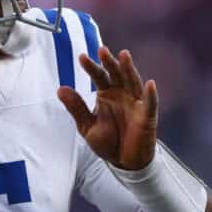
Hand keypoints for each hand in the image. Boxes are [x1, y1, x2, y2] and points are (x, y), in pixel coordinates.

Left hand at [57, 47, 158, 169]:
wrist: (124, 161)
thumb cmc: (107, 141)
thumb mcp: (87, 126)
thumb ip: (76, 108)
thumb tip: (60, 89)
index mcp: (106, 94)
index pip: (99, 76)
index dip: (91, 67)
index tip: (82, 57)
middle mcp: (122, 93)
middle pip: (116, 73)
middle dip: (109, 62)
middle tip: (102, 50)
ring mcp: (136, 102)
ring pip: (133, 82)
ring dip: (129, 69)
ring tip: (124, 55)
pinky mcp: (147, 115)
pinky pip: (150, 103)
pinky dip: (151, 94)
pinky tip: (150, 84)